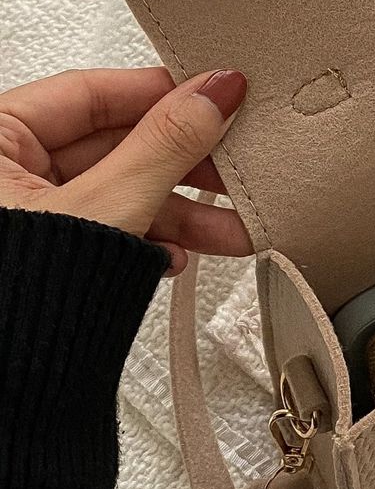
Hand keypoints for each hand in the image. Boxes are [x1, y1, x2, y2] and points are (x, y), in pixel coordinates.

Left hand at [0, 67, 252, 274]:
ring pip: (121, 190)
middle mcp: (4, 170)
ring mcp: (28, 213)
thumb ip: (165, 144)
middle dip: (185, 164)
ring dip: (183, 210)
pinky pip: (111, 226)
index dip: (162, 92)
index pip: (94, 93)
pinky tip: (178, 256)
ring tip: (235, 227)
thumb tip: (214, 93)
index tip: (219, 94)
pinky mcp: (51, 252)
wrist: (7, 396)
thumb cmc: (14, 299)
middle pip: (115, 144)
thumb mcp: (107, 206)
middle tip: (238, 163)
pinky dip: (151, 239)